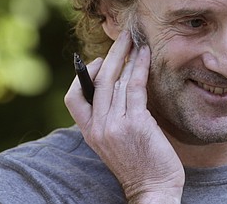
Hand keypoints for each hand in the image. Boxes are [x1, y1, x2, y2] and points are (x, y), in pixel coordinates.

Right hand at [65, 31, 184, 202]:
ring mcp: (115, 124)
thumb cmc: (140, 164)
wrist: (153, 189)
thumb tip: (120, 87)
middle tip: (124, 37)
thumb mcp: (115, 143)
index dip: (84, 76)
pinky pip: (135, 86)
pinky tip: (146, 55)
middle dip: (112, 55)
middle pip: (98, 81)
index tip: (99, 62)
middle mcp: (98, 127)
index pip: (73, 98)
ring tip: (137, 42)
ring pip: (117, 80)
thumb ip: (111, 118)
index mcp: (89, 133)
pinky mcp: (135, 122)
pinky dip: (140, 67)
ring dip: (128, 56)